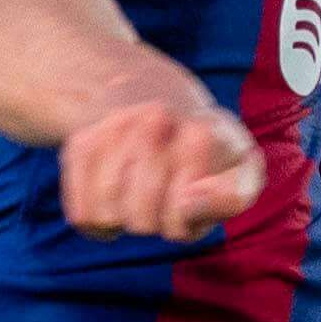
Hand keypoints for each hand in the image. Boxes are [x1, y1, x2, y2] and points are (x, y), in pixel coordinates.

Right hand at [59, 94, 265, 239]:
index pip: (182, 213)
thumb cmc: (205, 154)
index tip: (190, 198)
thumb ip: (234, 194)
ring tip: (137, 201)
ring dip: (123, 222)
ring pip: (107, 216)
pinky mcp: (81, 145)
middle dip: (155, 224)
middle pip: (142, 221)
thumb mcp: (239, 172)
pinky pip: (82, 214)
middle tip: (162, 200)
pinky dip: (96, 224)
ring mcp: (113, 130)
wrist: (153, 97)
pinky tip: (113, 205)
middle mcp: (154, 121)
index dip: (185, 220)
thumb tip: (188, 202)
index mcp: (201, 132)